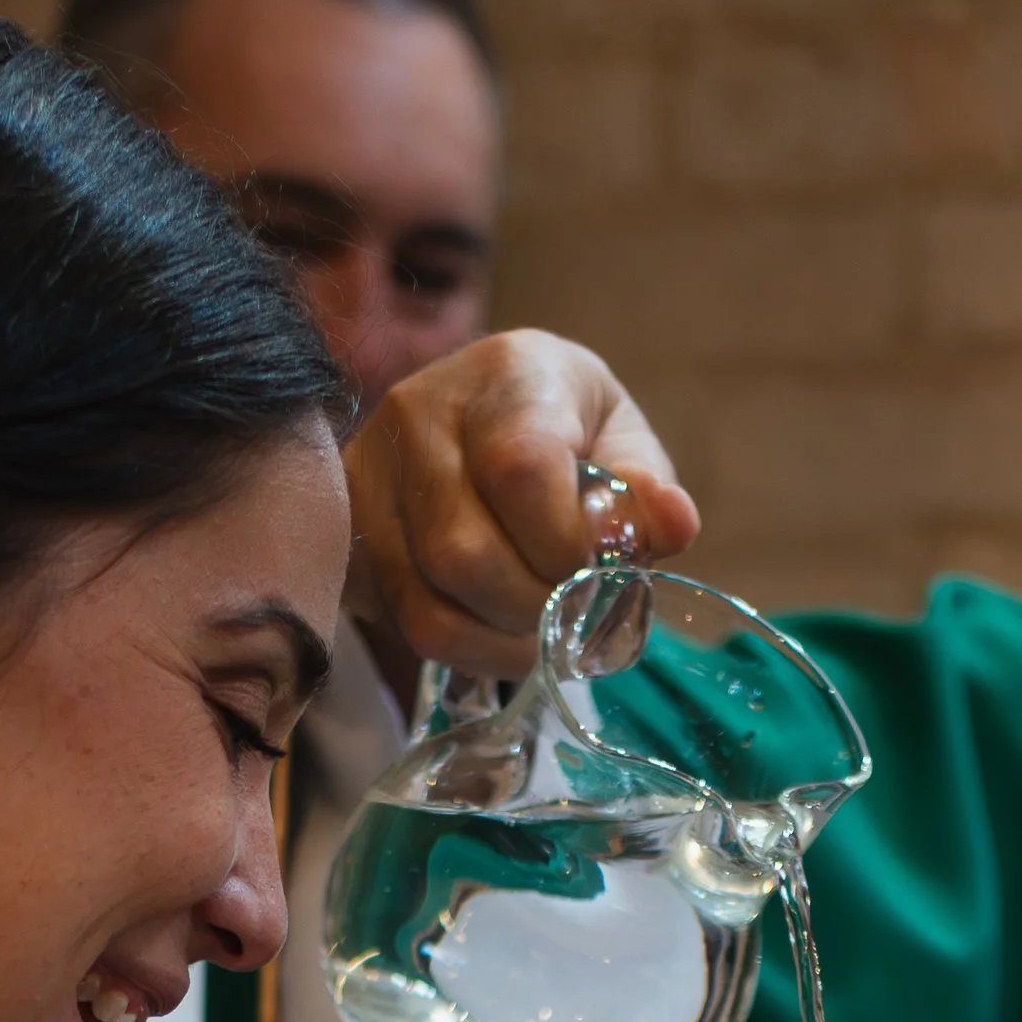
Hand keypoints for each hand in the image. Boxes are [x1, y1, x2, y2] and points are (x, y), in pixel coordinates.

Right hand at [346, 330, 699, 676]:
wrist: (483, 422)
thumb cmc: (570, 434)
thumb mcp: (622, 445)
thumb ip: (645, 489)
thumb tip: (673, 524)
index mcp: (508, 373)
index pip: (520, 470)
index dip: (563, 545)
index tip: (594, 568)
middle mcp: (422, 410)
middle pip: (465, 552)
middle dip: (533, 608)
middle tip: (568, 612)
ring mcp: (371, 471)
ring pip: (429, 603)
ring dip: (501, 640)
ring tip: (537, 627)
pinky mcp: (348, 529)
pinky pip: (403, 623)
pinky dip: (466, 648)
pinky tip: (494, 629)